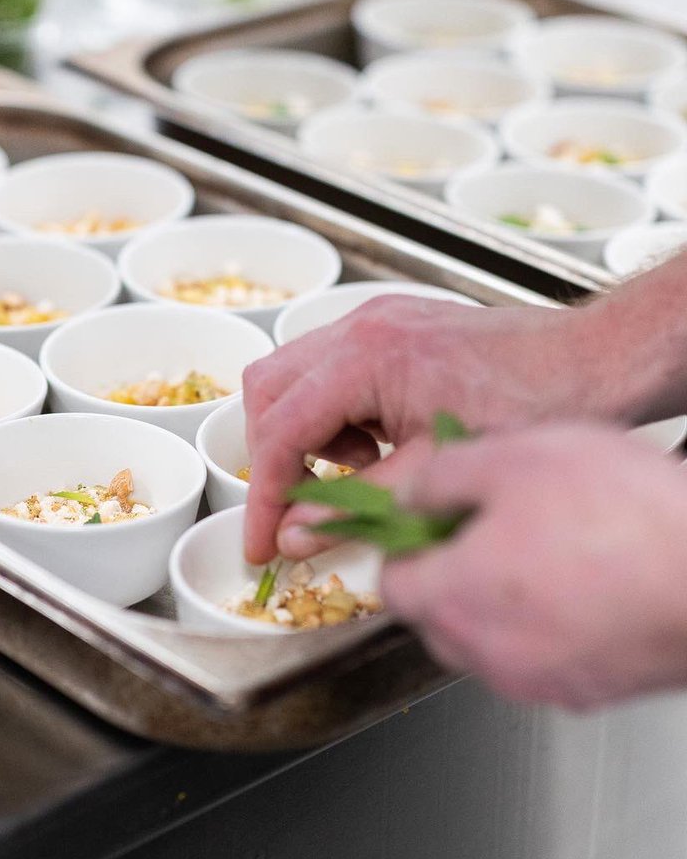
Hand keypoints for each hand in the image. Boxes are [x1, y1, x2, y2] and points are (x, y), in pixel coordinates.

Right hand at [242, 296, 624, 563]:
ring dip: (304, 431)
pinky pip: (330, 367)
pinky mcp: (391, 325)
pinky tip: (378, 441)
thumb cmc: (538, 404)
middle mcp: (360, 327)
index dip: (265, 494)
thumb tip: (299, 533)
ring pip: (292, 375)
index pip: (281, 431)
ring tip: (358, 468)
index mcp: (365, 358)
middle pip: (267, 391)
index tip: (262, 538)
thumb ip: (358, 505)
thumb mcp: (437, 469)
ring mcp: (374, 320)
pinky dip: (334, 412)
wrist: (596, 359)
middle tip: (301, 506)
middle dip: (274, 455)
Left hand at [377, 423, 686, 708]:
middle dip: (450, 573)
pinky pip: (546, 655)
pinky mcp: (594, 691)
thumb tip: (412, 496)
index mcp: (454, 598)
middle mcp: (489, 654)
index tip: (427, 518)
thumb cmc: (626, 518)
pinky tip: (585, 577)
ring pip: (491, 639)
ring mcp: (544, 681)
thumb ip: (441, 479)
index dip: (405, 544)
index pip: (390, 584)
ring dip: (501, 598)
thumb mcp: (511, 458)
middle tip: (487, 525)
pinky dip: (550, 622)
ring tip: (547, 545)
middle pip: (437, 617)